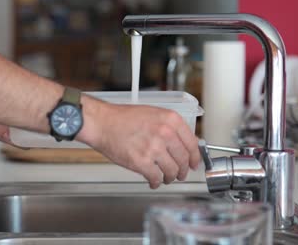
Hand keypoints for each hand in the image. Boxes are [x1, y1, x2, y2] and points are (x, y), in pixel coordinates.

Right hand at [85, 103, 199, 188]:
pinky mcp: (141, 162)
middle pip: (184, 159)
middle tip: (180, 174)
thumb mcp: (153, 114)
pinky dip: (155, 182)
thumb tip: (183, 144)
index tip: (194, 163)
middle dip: (183, 170)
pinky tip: (153, 181)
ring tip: (165, 178)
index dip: (195, 157)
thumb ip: (169, 128)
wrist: (102, 123)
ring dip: (170, 178)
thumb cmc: (122, 118)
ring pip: (172, 171)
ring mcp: (154, 148)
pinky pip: (156, 178)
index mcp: (170, 119)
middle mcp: (165, 133)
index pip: (192, 143)